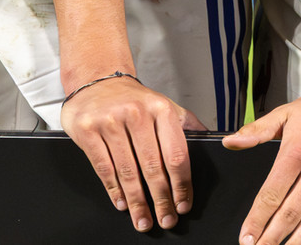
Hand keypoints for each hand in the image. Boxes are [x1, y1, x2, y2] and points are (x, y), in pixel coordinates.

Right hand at [62, 74, 205, 232]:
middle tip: (166, 219)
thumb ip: (187, 125)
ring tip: (144, 220)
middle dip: (162, 198)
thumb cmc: (136, 99)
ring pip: (128, 171)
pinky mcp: (87, 131)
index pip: (177, 153)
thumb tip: (213, 142)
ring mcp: (111, 122)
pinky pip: (103, 168)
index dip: (182, 183)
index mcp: (163, 110)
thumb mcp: (166, 106)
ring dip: (137, 201)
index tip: (184, 203)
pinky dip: (114, 190)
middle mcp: (138, 115)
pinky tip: (122, 203)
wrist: (99, 81)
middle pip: (153, 167)